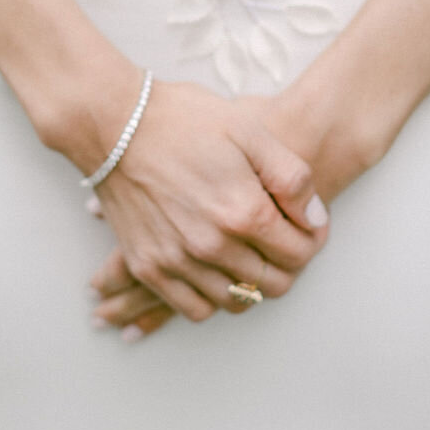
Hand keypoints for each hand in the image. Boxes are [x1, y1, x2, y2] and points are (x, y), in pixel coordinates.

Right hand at [85, 76, 329, 326]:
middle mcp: (212, 246)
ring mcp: (177, 261)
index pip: (300, 253)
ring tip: (253, 256)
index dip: (313, 240)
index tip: (309, 226)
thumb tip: (315, 218)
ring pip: (237, 301)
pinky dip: (214, 299)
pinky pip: (194, 309)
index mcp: (243, 212)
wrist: (114, 122)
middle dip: (289, 264)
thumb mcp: (250, 130)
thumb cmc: (184, 119)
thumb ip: (291, 177)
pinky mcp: (148, 267)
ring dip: (254, 284)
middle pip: (274, 283)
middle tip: (285, 241)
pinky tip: (218, 273)